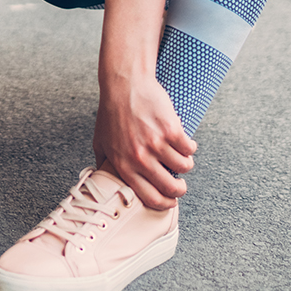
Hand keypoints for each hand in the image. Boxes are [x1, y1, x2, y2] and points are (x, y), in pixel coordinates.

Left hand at [93, 77, 196, 209]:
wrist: (123, 86)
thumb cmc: (111, 113)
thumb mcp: (100, 142)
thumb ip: (103, 163)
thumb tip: (102, 180)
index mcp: (124, 166)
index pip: (150, 197)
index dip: (164, 204)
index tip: (171, 202)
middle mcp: (141, 158)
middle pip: (171, 187)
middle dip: (180, 190)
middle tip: (181, 185)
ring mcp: (157, 144)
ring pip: (184, 167)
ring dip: (186, 165)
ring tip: (182, 158)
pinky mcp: (171, 130)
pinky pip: (189, 148)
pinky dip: (190, 148)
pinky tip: (186, 143)